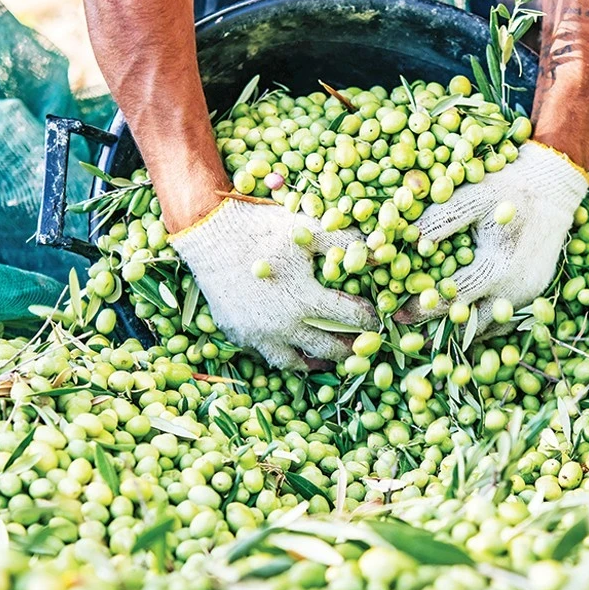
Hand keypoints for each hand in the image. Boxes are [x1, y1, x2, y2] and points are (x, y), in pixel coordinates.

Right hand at [170, 198, 377, 369]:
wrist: (208, 232)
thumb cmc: (261, 227)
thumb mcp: (308, 228)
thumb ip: (346, 241)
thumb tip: (380, 250)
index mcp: (305, 299)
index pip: (350, 318)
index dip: (368, 318)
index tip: (374, 319)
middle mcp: (283, 324)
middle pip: (326, 348)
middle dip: (348, 349)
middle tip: (360, 347)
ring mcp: (258, 333)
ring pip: (293, 362)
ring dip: (314, 361)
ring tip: (326, 357)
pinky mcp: (237, 334)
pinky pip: (264, 352)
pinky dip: (282, 351)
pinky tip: (290, 343)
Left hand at [398, 141, 588, 331]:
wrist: (554, 187)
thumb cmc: (508, 187)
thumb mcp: (473, 196)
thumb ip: (440, 220)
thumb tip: (406, 241)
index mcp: (499, 264)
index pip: (452, 297)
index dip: (421, 307)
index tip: (396, 312)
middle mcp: (515, 287)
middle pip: (468, 322)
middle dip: (435, 328)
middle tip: (407, 332)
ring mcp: (527, 294)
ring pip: (486, 327)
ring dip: (457, 331)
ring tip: (427, 334)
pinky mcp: (533, 295)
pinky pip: (501, 319)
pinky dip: (479, 323)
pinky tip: (457, 320)